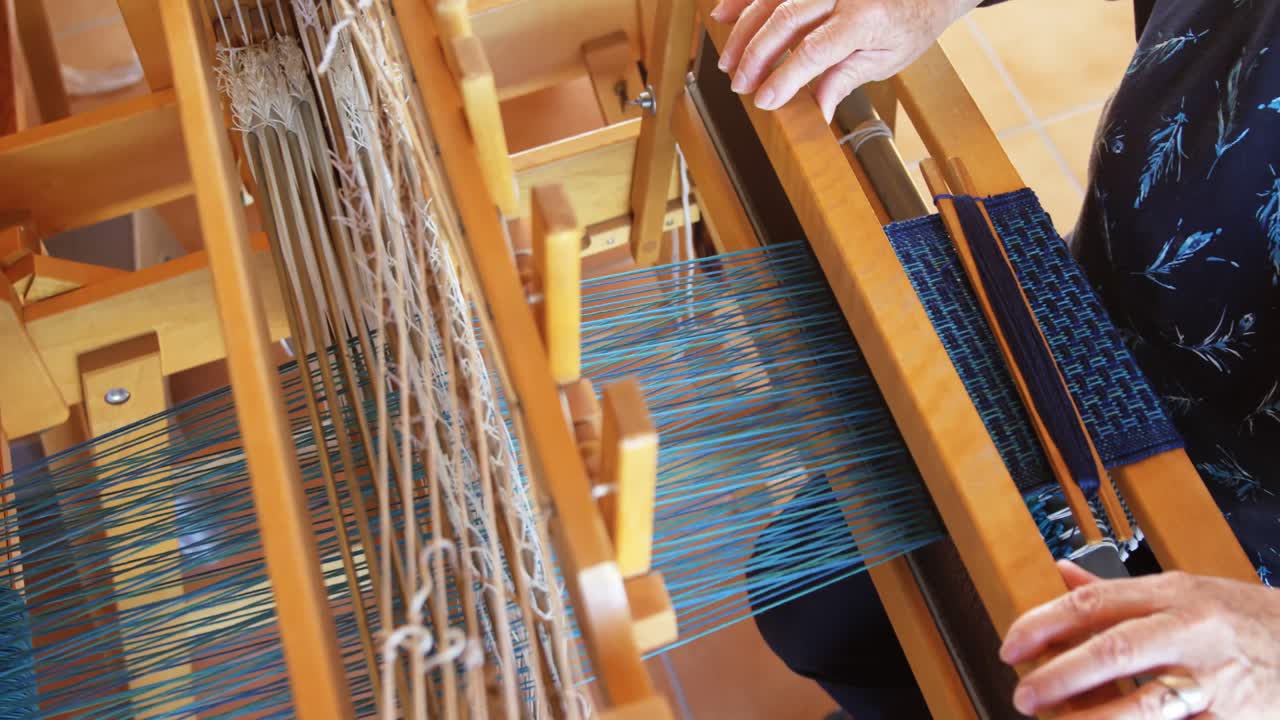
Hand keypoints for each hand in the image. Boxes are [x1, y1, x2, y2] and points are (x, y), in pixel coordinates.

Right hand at [709, 0, 980, 121]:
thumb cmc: (910, 21)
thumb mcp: (886, 60)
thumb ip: (845, 80)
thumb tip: (818, 112)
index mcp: (865, 18)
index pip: (814, 51)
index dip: (784, 77)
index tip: (764, 100)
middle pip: (785, 21)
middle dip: (755, 56)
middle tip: (739, 85)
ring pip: (772, 0)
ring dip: (743, 30)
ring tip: (728, 61)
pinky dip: (744, 0)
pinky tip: (723, 14)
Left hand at [1000, 560, 1279, 718]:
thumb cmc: (1245, 618)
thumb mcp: (1187, 590)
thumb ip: (1121, 590)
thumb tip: (1062, 574)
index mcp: (1171, 593)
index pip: (1092, 603)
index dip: (1043, 625)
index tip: (1011, 646)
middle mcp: (1191, 630)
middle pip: (1113, 651)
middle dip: (1060, 676)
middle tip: (1025, 694)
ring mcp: (1214, 677)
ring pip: (1144, 703)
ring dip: (1093, 718)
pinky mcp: (1233, 717)